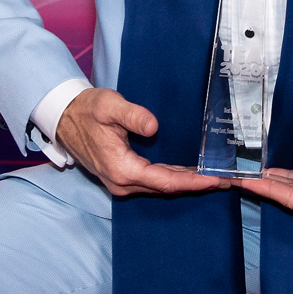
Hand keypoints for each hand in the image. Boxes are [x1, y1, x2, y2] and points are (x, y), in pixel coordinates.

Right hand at [54, 87, 231, 196]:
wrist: (64, 117)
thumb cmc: (87, 110)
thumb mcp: (109, 106)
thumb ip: (132, 115)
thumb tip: (154, 127)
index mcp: (122, 169)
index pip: (166, 181)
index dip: (194, 181)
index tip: (217, 179)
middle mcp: (123, 182)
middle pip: (168, 188)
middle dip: (198, 184)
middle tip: (228, 179)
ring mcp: (122, 182)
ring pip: (162, 186)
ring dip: (188, 182)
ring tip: (217, 177)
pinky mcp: (123, 177)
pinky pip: (154, 181)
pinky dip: (174, 178)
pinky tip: (192, 173)